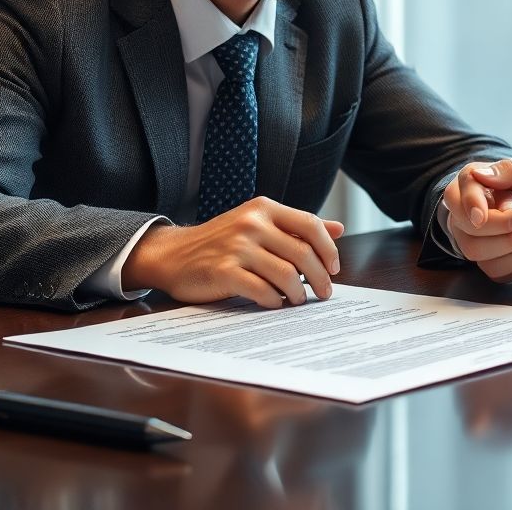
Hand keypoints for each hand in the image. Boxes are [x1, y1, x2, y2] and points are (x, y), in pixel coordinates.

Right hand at [122, 196, 344, 308]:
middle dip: (320, 278)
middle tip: (324, 293)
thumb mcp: (258, 224)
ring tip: (298, 300)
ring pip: (286, 274)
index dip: (329, 250)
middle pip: (303, 253)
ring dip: (298, 293)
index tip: (334, 269)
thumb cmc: (221, 242)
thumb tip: (339, 228)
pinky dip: (274, 301)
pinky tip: (275, 303)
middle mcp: (251, 223)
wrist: (172, 254)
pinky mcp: (223, 271)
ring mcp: (236, 247)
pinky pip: (262, 290)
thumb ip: (296, 227)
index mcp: (264, 208)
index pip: (311, 225)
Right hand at [443, 158, 511, 281]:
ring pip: (475, 254)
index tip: (482, 216)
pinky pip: (494, 273)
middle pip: (462, 228)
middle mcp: (489, 212)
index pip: (459, 191)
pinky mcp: (507, 264)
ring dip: (509, 250)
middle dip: (496, 231)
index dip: (467, 205)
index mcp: (495, 184)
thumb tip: (476, 174)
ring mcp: (496, 240)